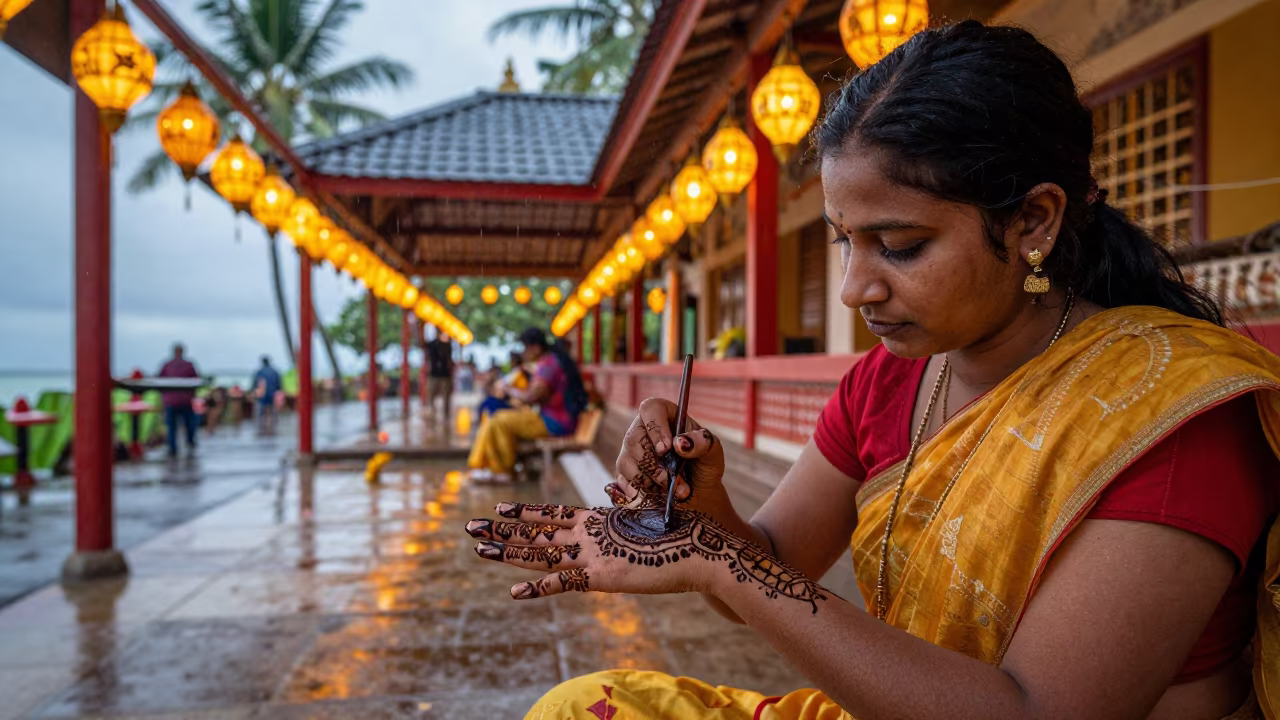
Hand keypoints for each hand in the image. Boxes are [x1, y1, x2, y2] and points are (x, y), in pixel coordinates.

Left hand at [464, 501, 826, 612]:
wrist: (699, 549)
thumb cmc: (679, 534)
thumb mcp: (645, 522)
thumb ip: (625, 520)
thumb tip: (618, 507)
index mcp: (599, 519)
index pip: (552, 514)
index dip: (524, 512)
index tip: (500, 509)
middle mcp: (589, 532)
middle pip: (535, 530)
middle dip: (500, 530)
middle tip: (469, 527)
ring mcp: (593, 553)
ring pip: (539, 553)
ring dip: (506, 552)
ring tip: (477, 550)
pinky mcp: (602, 576)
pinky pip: (563, 584)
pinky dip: (538, 590)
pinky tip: (515, 593)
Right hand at [609, 398, 730, 518]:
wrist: (698, 491)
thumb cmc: (704, 464)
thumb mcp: (713, 452)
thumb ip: (702, 443)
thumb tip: (680, 443)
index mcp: (663, 414)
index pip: (651, 410)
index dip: (655, 429)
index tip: (666, 449)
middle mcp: (642, 429)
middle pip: (633, 439)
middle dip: (654, 465)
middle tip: (675, 480)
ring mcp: (630, 452)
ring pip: (626, 463)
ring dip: (650, 481)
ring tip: (674, 491)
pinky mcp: (624, 473)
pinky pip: (623, 482)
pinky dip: (641, 492)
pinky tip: (658, 496)